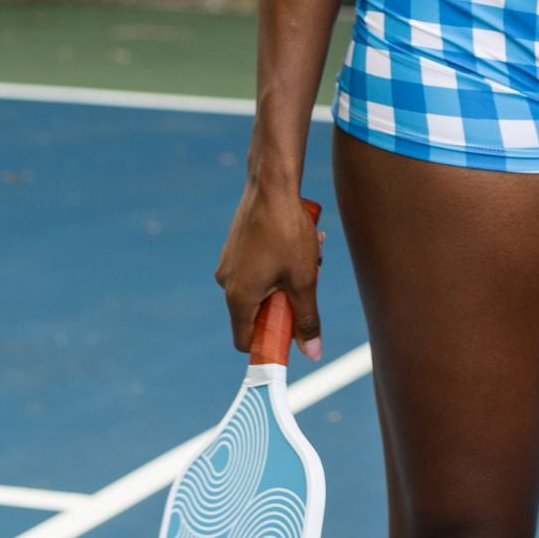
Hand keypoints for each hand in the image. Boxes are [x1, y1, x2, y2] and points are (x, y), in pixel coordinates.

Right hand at [215, 179, 324, 359]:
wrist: (272, 184)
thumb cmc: (287, 232)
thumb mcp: (304, 280)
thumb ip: (307, 320)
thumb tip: (312, 354)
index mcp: (238, 298)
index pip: (247, 341)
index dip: (269, 343)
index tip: (292, 333)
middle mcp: (226, 283)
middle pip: (258, 313)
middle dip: (286, 303)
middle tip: (308, 281)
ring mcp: (229, 263)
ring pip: (262, 287)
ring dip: (287, 279)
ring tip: (309, 255)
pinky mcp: (235, 247)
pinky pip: (257, 268)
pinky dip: (278, 263)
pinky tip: (298, 242)